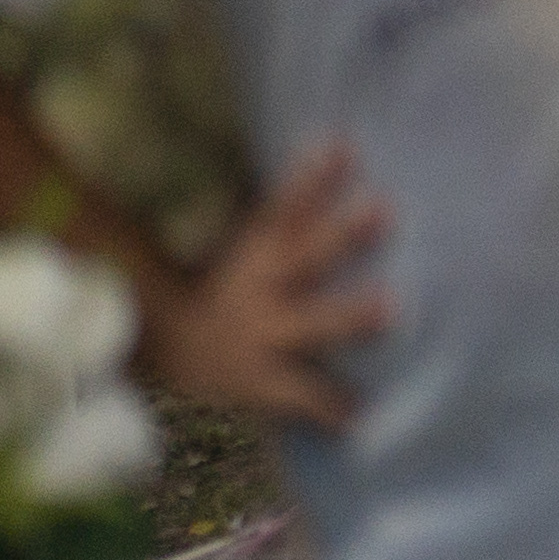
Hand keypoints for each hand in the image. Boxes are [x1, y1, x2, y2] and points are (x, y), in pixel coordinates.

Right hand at [137, 140, 392, 429]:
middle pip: (307, 255)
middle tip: (386, 210)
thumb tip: (344, 143)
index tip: (344, 146)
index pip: (286, 206)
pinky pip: (300, 396)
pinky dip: (328, 407)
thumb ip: (295, 210)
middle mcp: (263, 288)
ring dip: (351, 316)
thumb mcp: (253, 247)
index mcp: (260, 251)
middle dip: (344, 235)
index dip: (313, 177)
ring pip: (311, 324)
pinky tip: (358, 416)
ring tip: (392, 309)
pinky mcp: (265, 383)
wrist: (166, 356)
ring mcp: (265, 336)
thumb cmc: (232, 293)